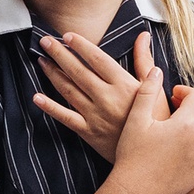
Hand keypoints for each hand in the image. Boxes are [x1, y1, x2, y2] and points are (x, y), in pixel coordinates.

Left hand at [34, 31, 179, 160]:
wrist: (152, 157)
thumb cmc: (156, 119)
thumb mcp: (154, 88)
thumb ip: (144, 60)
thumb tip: (142, 35)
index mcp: (124, 85)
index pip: (97, 58)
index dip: (81, 45)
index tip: (67, 35)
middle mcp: (107, 98)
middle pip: (78, 71)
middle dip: (59, 54)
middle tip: (45, 41)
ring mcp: (95, 115)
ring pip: (68, 90)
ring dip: (53, 74)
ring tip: (41, 61)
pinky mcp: (88, 132)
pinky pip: (65, 117)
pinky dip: (50, 107)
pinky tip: (37, 97)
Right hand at [109, 66, 193, 193]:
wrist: (136, 192)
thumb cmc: (132, 155)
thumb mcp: (136, 119)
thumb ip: (147, 90)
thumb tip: (156, 70)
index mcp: (186, 123)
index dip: (184, 92)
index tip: (172, 94)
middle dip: (193, 105)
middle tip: (175, 107)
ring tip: (181, 125)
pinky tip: (185, 145)